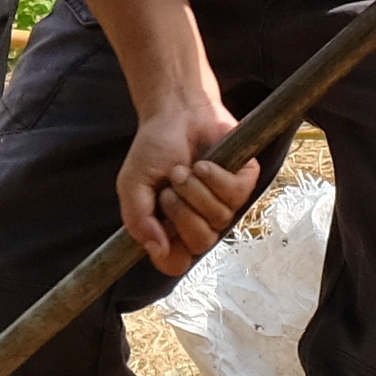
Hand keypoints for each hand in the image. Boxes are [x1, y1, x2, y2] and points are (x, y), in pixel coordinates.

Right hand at [118, 83, 265, 276]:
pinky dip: (215, 176)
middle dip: (181, 212)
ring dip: (195, 189)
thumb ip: (138, 220)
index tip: (162, 232)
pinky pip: (236, 194)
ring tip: (183, 170)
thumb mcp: (132, 185)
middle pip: (201, 243)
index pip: (177, 264)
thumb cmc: (154, 148)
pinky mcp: (243, 182)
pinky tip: (203, 164)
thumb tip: (157, 249)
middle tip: (169, 188)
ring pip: (219, 218)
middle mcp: (200, 220)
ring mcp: (224, 203)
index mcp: (171, 228)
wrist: (175, 112)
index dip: (171, 255)